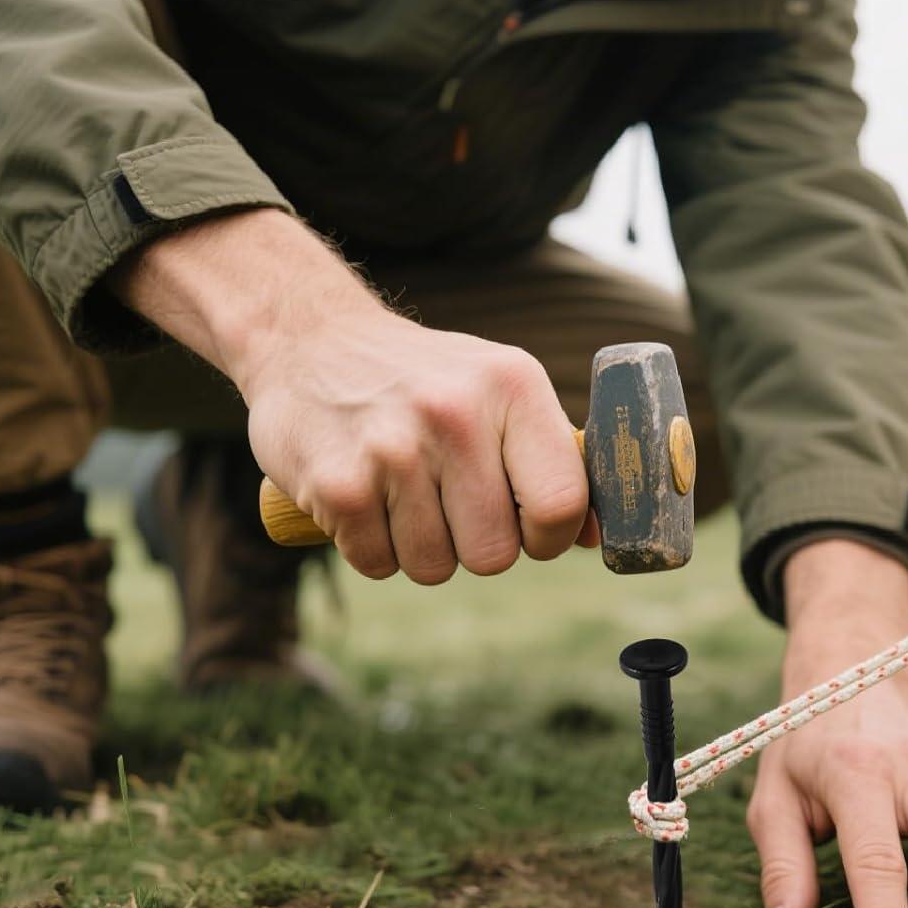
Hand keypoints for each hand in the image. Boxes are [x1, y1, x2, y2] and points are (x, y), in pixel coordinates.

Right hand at [113, 210, 595, 581]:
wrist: (310, 341)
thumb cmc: (426, 380)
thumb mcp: (500, 390)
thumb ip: (552, 458)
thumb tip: (597, 535)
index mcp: (512, 385)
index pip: (561, 503)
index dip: (549, 536)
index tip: (529, 527)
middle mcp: (455, 414)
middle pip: (495, 555)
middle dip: (477, 545)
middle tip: (452, 502)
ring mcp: (392, 451)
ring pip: (434, 567)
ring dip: (422, 548)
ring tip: (405, 492)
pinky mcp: (338, 486)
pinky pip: (378, 564)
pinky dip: (373, 547)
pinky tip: (367, 497)